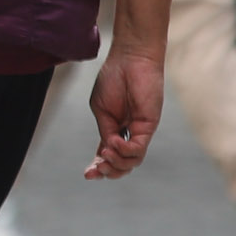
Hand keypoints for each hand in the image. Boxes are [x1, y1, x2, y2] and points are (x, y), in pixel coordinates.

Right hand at [84, 46, 164, 179]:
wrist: (130, 60)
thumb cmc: (113, 79)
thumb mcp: (101, 110)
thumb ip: (106, 131)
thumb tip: (109, 150)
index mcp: (114, 129)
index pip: (108, 155)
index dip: (98, 167)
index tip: (86, 175)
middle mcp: (129, 133)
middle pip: (122, 164)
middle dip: (109, 171)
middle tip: (97, 169)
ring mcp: (140, 131)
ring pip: (132, 161)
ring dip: (116, 163)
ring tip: (106, 154)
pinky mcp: (149, 126)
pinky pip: (138, 148)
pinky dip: (125, 150)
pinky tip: (114, 143)